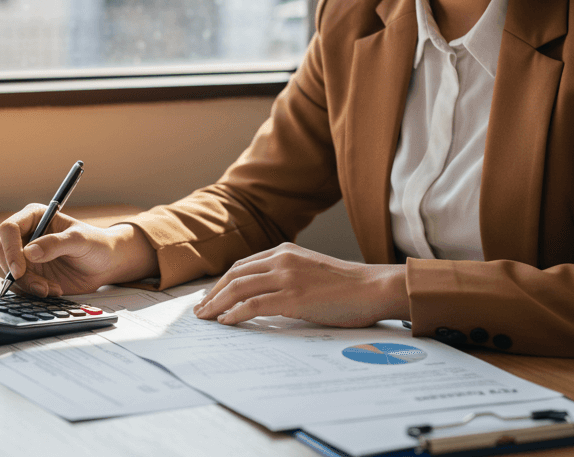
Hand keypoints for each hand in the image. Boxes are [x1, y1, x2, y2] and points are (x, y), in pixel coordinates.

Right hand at [0, 206, 156, 296]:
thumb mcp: (81, 240)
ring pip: (5, 271)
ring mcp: (24, 256)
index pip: (8, 228)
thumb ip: (56, 244)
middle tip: (40, 285)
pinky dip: (31, 291)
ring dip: (25, 284)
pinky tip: (53, 289)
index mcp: (35, 217)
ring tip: (50, 288)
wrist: (105, 264)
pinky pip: (16, 285)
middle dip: (16, 272)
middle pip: (0, 251)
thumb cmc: (96, 244)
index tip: (20, 269)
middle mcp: (25, 236)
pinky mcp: (28, 274)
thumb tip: (30, 252)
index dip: (10, 249)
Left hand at [192, 243, 408, 326]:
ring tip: (205, 318)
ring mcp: (287, 277)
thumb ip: (288, 275)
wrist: (373, 288)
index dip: (223, 282)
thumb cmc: (347, 286)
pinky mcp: (293, 297)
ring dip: (217, 304)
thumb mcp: (311, 270)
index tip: (211, 296)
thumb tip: (265, 295)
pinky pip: (253, 305)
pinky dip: (235, 314)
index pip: (243, 265)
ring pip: (238, 289)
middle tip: (200, 310)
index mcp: (285, 251)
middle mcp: (282, 260)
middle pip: (234, 275)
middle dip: (213, 294)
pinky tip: (226, 322)